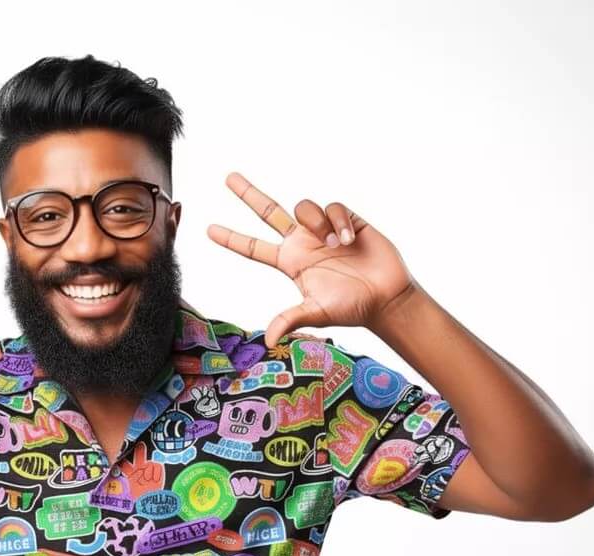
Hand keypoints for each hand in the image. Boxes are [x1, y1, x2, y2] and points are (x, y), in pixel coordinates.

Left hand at [207, 172, 416, 346]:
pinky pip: (333, 206)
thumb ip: (291, 319)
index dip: (232, 239)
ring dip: (316, 222)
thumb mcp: (317, 313)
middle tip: (228, 178)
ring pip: (304, 207)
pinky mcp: (346, 219)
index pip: (254, 248)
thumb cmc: (351, 308)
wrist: (385, 297)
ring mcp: (323, 229)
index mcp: (290, 262)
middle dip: (249, 194)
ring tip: (335, 245)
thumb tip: (269, 340)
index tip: (208, 230)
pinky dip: (338, 221)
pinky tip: (349, 239)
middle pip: (269, 212)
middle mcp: (302, 243)